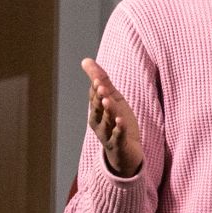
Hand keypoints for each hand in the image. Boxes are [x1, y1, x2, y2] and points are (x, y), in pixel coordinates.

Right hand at [81, 59, 143, 178]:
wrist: (126, 152)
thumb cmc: (117, 122)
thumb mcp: (112, 99)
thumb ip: (101, 81)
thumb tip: (86, 60)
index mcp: (95, 110)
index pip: (94, 96)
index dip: (97, 87)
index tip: (98, 76)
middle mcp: (98, 122)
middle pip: (98, 108)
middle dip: (99, 97)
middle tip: (101, 86)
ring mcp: (107, 134)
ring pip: (107, 121)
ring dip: (107, 111)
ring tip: (108, 100)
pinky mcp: (119, 144)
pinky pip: (118, 136)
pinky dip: (119, 129)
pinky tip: (121, 121)